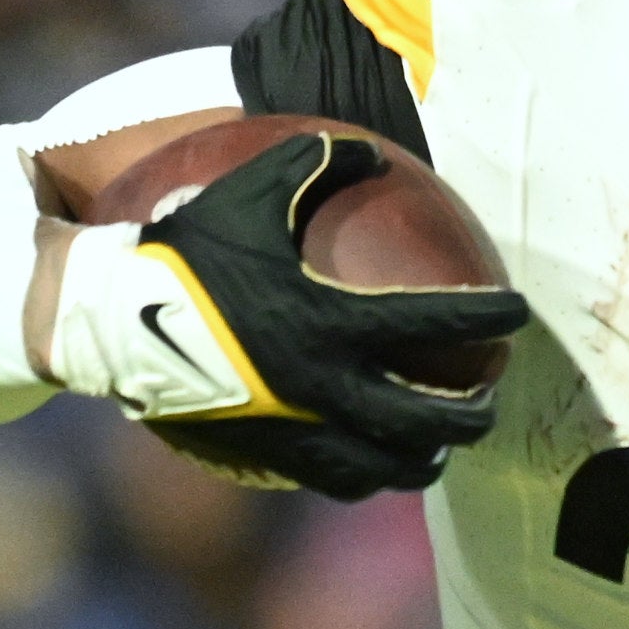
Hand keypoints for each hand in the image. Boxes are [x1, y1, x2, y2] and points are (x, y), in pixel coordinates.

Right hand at [51, 132, 529, 500]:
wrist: (113, 322)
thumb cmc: (183, 249)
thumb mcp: (250, 193)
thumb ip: (313, 165)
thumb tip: (366, 150)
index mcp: (330, 318)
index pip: (436, 322)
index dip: (486, 317)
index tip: (516, 313)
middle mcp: (325, 384)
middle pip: (428, 416)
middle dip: (472, 413)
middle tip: (489, 400)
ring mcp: (298, 428)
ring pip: (386, 464)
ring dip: (424, 459)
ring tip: (438, 451)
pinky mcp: (269, 455)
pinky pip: (334, 478)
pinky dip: (365, 475)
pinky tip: (371, 466)